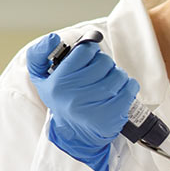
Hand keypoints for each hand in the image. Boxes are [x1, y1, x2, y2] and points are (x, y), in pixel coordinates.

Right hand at [27, 33, 138, 170]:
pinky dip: (129, 85)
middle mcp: (73, 95)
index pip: (84, 51)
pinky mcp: (111, 115)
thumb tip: (53, 37)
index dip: (91, 51)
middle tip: (101, 72)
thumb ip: (39, 54)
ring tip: (110, 82)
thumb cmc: (62, 98)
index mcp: (56, 83)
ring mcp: (93, 107)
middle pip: (104, 62)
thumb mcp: (42, 78)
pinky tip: (121, 90)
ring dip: (118, 75)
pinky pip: (130, 88)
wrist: (76, 133)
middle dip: (105, 63)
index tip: (90, 57)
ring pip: (118, 75)